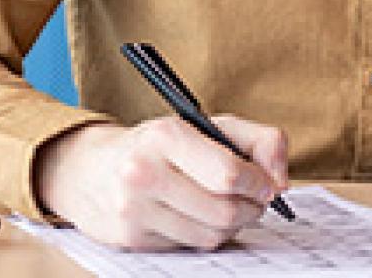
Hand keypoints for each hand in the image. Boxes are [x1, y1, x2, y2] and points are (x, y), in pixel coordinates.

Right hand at [34, 117, 289, 250]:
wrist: (90, 170)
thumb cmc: (161, 146)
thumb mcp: (210, 125)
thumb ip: (260, 141)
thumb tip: (281, 182)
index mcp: (166, 136)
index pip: (229, 174)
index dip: (260, 184)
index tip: (269, 186)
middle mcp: (143, 173)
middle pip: (224, 211)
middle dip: (252, 209)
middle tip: (257, 201)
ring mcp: (133, 210)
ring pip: (211, 235)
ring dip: (232, 226)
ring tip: (229, 207)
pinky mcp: (130, 239)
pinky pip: (189, 246)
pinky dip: (204, 235)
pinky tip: (197, 216)